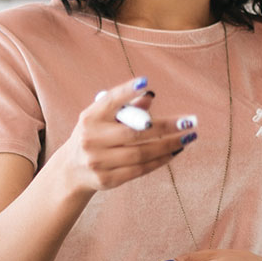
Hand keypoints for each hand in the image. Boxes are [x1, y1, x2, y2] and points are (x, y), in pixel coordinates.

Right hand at [56, 77, 197, 194]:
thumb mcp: (101, 119)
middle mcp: (91, 138)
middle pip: (135, 132)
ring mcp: (98, 161)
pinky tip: (174, 152)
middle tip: (190, 122)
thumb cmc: (94, 136)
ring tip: (188, 138)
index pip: (110, 101)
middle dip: (166, 126)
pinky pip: (139, 169)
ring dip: (168, 145)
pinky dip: (160, 160)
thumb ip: (124, 108)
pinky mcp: (106, 179)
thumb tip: (150, 96)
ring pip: (141, 153)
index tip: (145, 81)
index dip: (126, 90)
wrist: (71, 170)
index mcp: (89, 118)